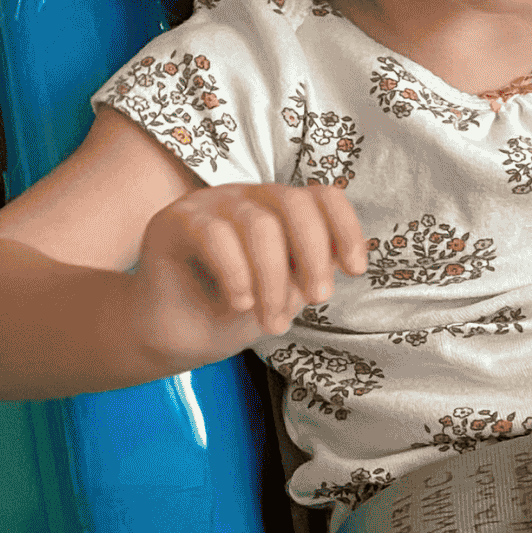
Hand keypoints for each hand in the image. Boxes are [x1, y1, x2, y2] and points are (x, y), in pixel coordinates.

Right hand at [129, 183, 366, 368]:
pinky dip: (236, 274)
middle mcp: (250, 197)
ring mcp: (211, 202)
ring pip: (259, 225)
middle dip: (313, 256)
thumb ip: (311, 270)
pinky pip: (215, 236)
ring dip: (273, 280)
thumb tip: (341, 258)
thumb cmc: (235, 311)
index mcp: (281, 208)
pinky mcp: (176, 219)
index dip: (346, 228)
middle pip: (296, 204)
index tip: (355, 269)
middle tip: (317, 300)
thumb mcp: (287, 292)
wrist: (177, 335)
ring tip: (272, 322)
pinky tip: (240, 303)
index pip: (323, 197)